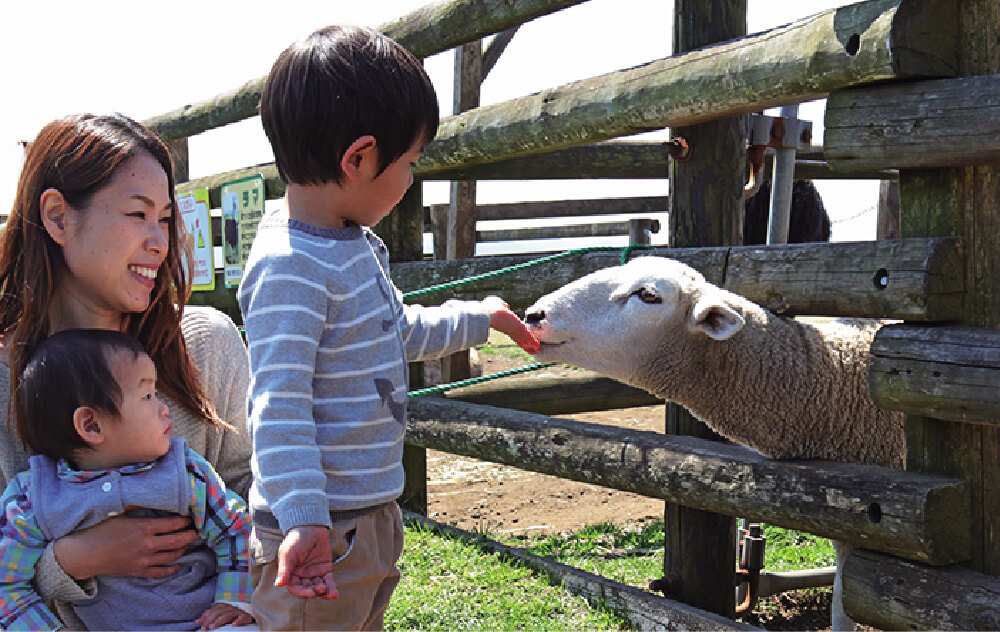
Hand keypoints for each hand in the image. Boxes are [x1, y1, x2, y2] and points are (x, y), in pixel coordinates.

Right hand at [54, 514, 198, 579]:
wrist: (81, 555)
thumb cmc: (96, 530)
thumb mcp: (117, 512)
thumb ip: (135, 505)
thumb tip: (147, 494)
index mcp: (144, 527)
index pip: (174, 524)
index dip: (186, 521)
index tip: (191, 518)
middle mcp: (147, 545)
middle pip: (178, 541)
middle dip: (191, 535)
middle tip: (197, 531)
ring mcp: (143, 560)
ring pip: (172, 557)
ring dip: (183, 550)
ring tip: (187, 544)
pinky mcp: (137, 571)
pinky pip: (159, 572)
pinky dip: (171, 569)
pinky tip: (177, 565)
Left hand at [196, 602, 253, 629]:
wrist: (248, 615)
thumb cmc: (231, 617)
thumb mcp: (219, 616)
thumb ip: (209, 618)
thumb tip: (197, 621)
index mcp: (222, 607)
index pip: (212, 610)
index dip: (205, 618)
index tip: (201, 626)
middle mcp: (229, 607)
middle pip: (218, 612)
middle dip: (210, 620)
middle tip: (205, 628)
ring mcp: (237, 611)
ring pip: (227, 615)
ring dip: (219, 621)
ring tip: (213, 627)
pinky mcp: (245, 616)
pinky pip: (242, 617)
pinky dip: (238, 620)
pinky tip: (234, 624)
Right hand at [275, 526, 338, 599]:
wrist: (310, 526)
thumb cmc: (296, 539)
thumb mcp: (288, 553)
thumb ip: (285, 569)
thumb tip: (278, 584)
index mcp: (291, 574)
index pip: (296, 588)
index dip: (303, 592)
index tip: (311, 592)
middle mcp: (302, 576)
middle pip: (308, 589)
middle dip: (315, 592)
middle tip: (322, 589)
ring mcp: (313, 573)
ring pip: (318, 587)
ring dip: (325, 592)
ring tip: (332, 594)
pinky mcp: (324, 569)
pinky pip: (328, 580)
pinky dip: (331, 587)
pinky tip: (335, 593)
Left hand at [482, 296, 539, 353]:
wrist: (487, 314)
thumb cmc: (489, 308)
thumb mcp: (497, 304)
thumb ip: (502, 305)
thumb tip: (506, 305)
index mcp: (505, 325)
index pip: (513, 333)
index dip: (519, 337)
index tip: (523, 341)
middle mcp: (510, 330)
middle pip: (519, 339)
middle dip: (526, 345)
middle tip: (532, 351)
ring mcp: (515, 330)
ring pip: (524, 339)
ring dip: (531, 345)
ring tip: (537, 351)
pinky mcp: (519, 329)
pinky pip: (528, 337)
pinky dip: (533, 342)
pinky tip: (538, 347)